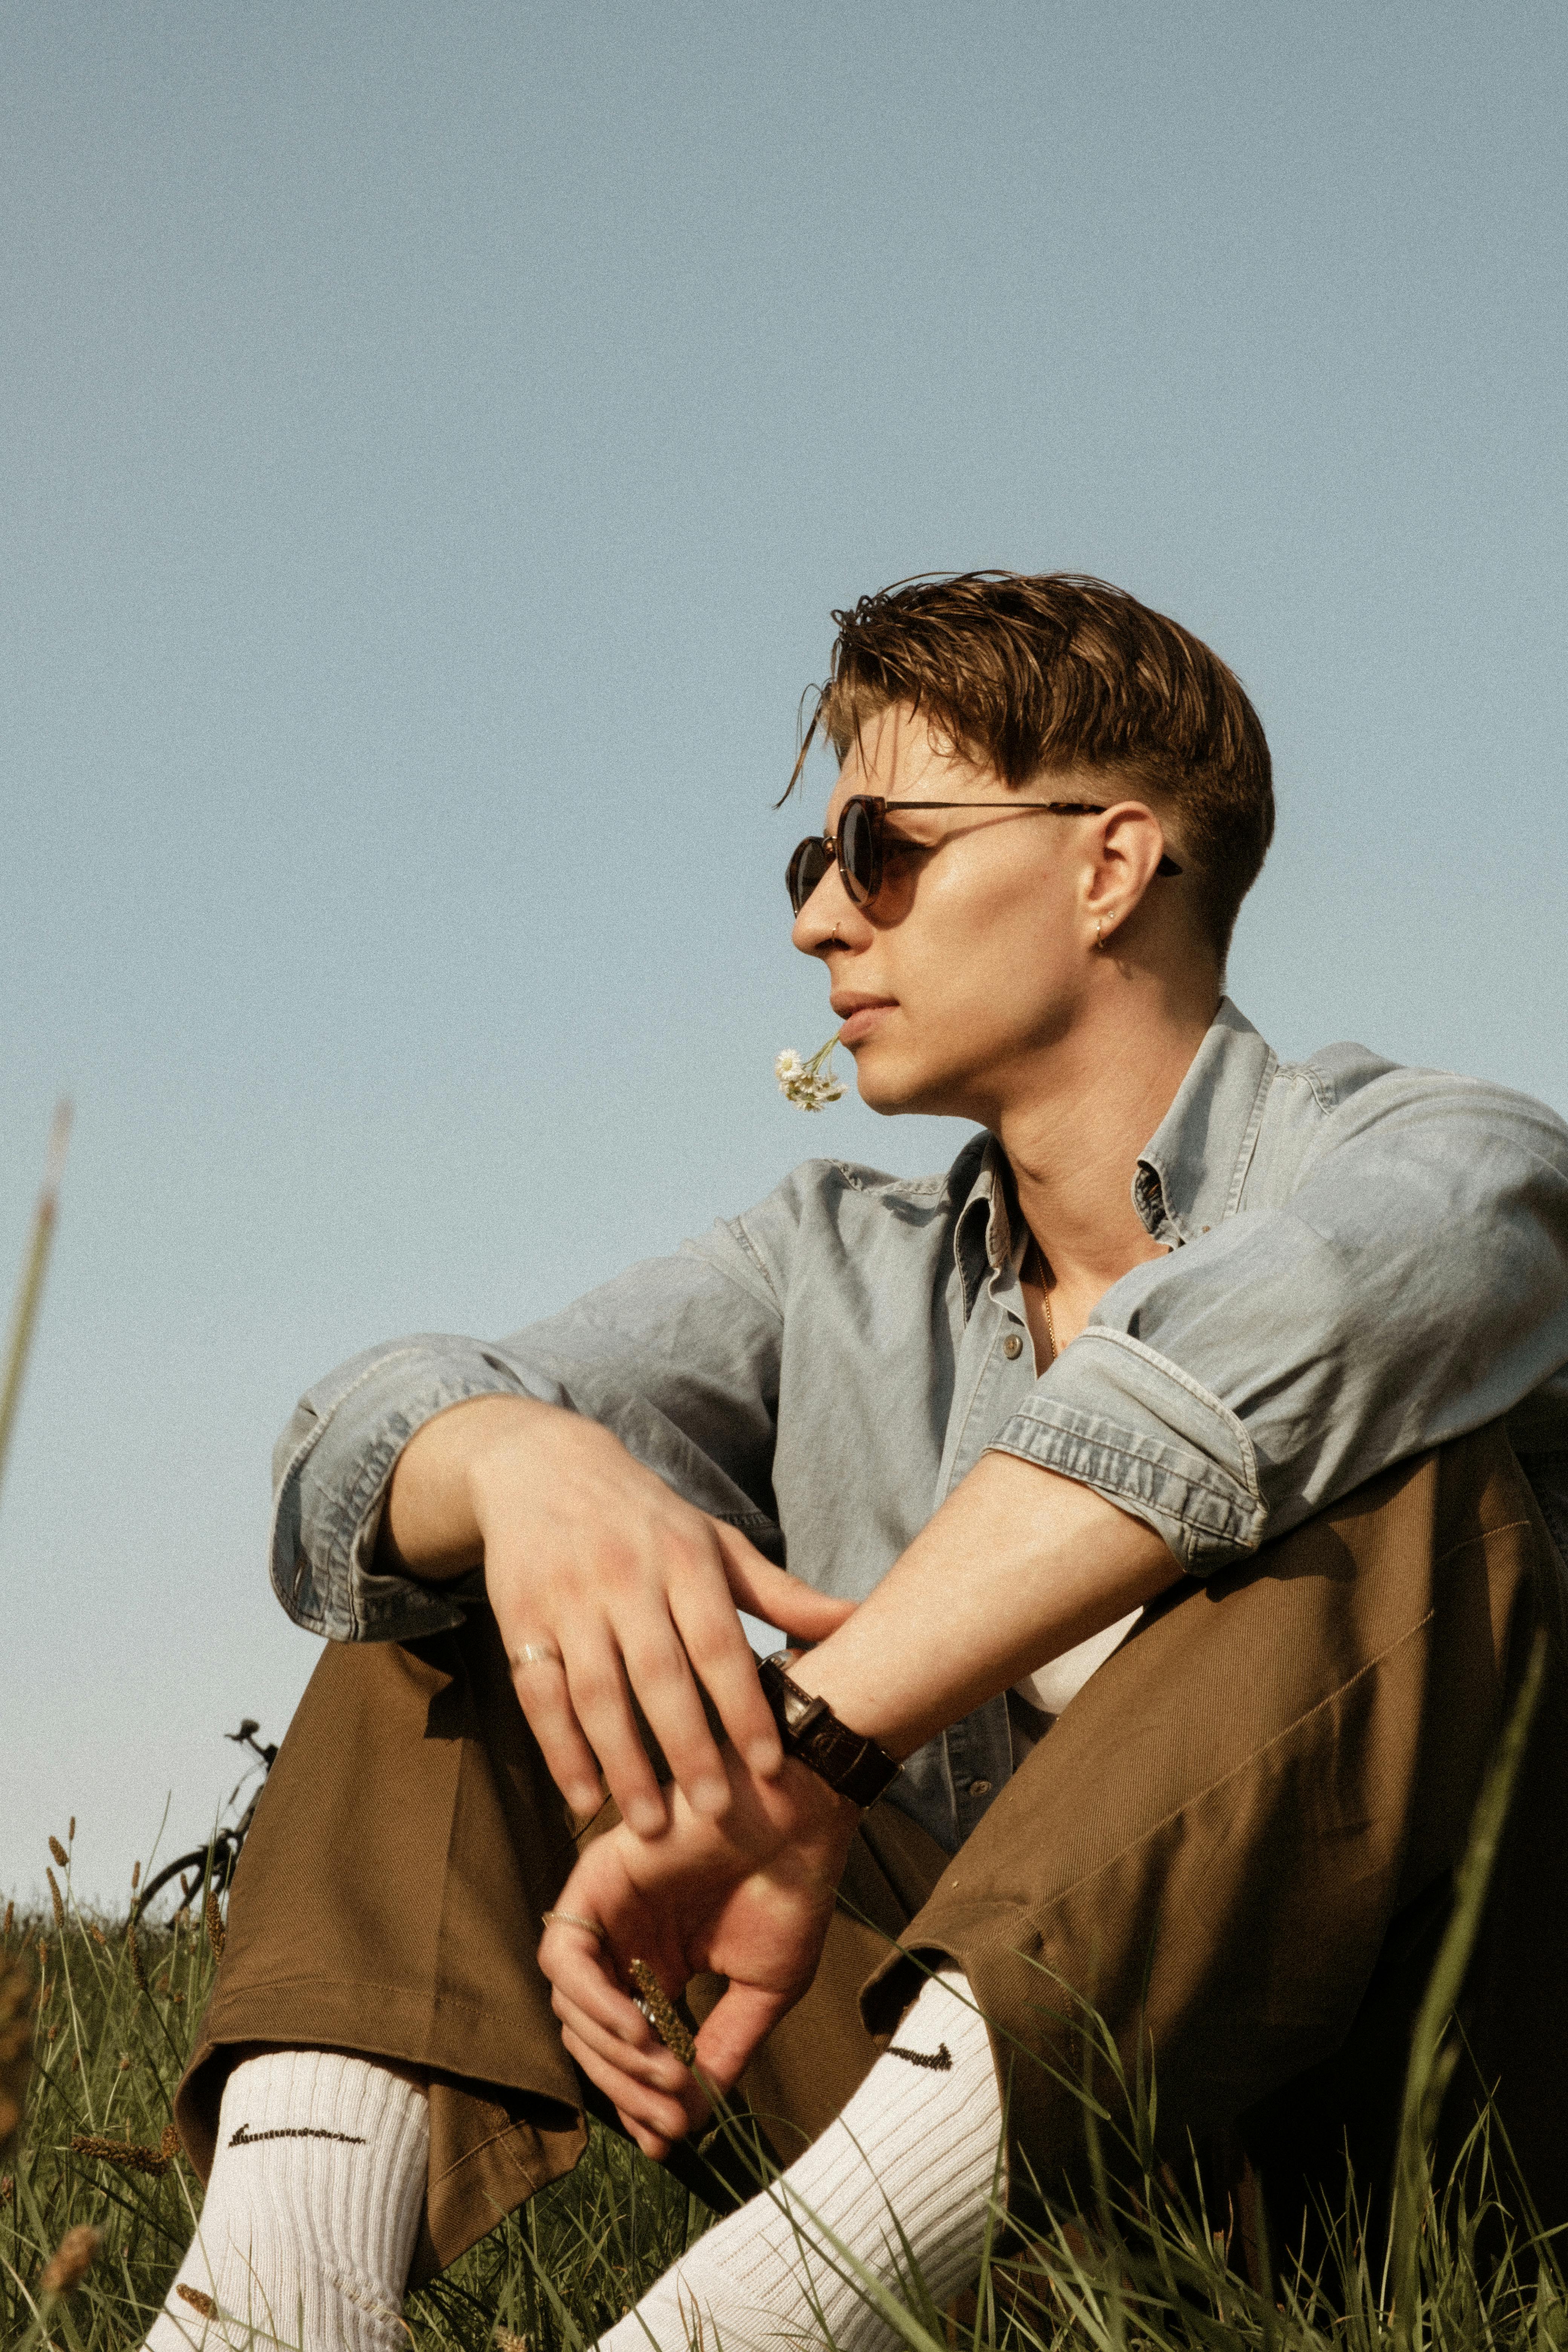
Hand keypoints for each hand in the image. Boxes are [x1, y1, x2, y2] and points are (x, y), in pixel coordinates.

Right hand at [382, 1395, 852, 1834]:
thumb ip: (780, 1593)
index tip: (772, 1766)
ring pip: (596, 1693)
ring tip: (648, 1825)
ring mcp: (568, 1600)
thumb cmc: (647, 1518)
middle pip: (658, 1676)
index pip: (719, 1642)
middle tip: (715, 1816)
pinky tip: (583, 1797)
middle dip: (687, 1749)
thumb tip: (859, 1620)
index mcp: (683, 1559)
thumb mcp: (715, 1542)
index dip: (745, 1706)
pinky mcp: (519, 1619)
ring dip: (622, 1763)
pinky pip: (539, 1694)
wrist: (542, 1465)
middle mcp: (626, 1578)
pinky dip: (559, 1750)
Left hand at [540, 1747, 858, 2157]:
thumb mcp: (761, 1994)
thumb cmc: (792, 1892)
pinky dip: (591, 2002)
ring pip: (569, 2006)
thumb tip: (684, 2127)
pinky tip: (638, 2028)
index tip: (668, 2137)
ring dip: (612, 2053)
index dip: (638, 2100)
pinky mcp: (594, 1879)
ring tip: (665, 2070)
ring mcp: (608, 1912)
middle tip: (670, 2113)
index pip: (625, 2050)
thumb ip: (720, 2053)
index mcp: (661, 1969)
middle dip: (625, 2086)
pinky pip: (563, 1958)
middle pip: (589, 2037)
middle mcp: (625, 1944)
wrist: (806, 1818)